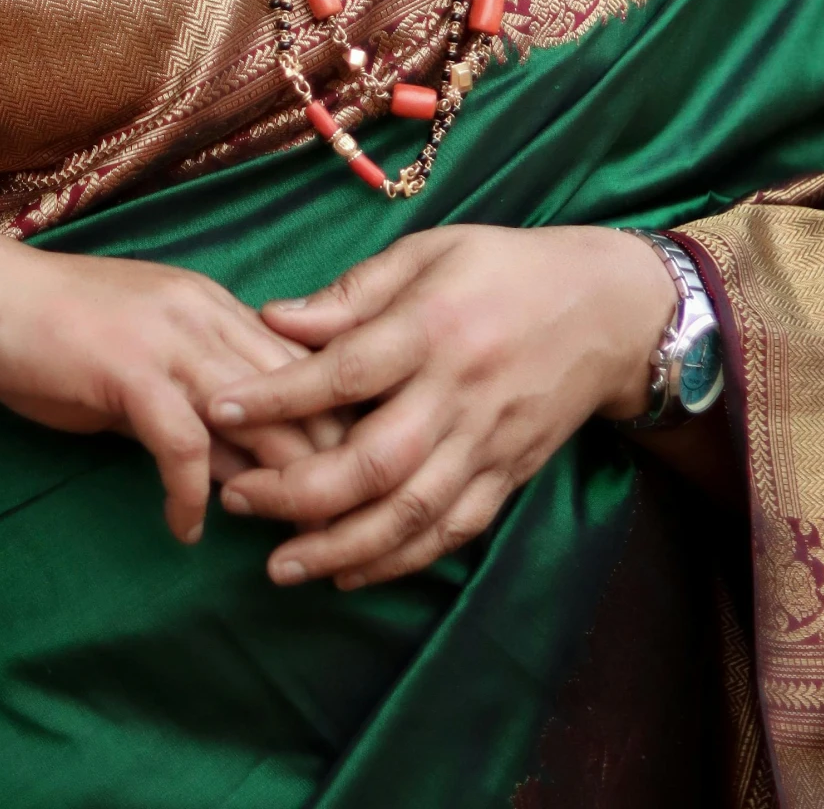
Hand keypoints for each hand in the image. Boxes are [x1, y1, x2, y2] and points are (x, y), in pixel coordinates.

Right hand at [0, 232, 327, 544]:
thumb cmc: (50, 331)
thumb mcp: (142, 367)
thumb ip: (198, 409)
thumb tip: (248, 474)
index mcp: (216, 307)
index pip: (307, 368)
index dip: (335, 429)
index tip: (348, 488)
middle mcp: (207, 314)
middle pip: (302, 394)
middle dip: (326, 466)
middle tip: (332, 533)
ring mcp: (171, 339)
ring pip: (261, 419)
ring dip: (275, 489)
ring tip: (281, 542)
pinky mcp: (130, 370)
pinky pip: (186, 447)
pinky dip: (191, 497)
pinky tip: (183, 530)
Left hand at [201, 224, 673, 588]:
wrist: (609, 310)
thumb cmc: (502, 268)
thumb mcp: (427, 252)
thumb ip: (351, 293)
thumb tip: (271, 318)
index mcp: (432, 326)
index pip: (344, 371)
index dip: (276, 396)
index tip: (214, 410)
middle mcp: (459, 393)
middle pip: (374, 460)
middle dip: (298, 491)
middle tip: (235, 499)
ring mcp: (488, 442)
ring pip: (411, 513)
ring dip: (341, 546)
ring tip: (280, 565)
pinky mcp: (510, 476)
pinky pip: (452, 531)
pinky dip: (401, 560)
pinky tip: (350, 571)